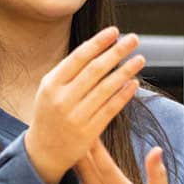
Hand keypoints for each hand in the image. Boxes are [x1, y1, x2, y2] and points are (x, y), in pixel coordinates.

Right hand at [24, 27, 144, 183]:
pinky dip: (124, 94)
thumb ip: (68, 71)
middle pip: (95, 70)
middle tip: (133, 39)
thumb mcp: (49, 89)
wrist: (43, 152)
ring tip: (140, 59)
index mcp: (51, 84)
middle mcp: (63, 99)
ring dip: (126, 71)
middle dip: (117, 52)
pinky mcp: (89, 132)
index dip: (98, 42)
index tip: (115, 31)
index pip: (78, 57)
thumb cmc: (49, 113)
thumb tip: (97, 47)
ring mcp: (76, 116)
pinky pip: (111, 109)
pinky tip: (135, 83)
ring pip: (107, 88)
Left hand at [73, 142, 168, 183]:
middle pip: (88, 174)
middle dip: (81, 151)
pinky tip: (70, 165)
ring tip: (70, 144)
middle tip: (75, 131)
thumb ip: (158, 174)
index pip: (108, 170)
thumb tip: (156, 149)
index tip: (93, 133)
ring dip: (74, 164)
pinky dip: (71, 180)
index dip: (99, 151)